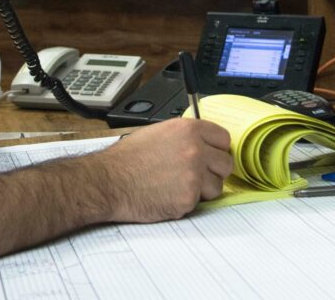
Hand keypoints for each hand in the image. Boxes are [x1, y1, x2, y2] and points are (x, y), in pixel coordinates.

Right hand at [98, 119, 232, 222]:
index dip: (216, 149)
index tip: (211, 156)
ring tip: (178, 186)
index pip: (224, 139)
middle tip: (196, 175)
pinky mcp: (188, 199)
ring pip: (217, 186)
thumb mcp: (158, 133)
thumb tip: (202, 143)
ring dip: (203, 189)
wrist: (109, 182)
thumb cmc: (127, 159)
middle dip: (213, 171)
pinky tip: (168, 196)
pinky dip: (186, 202)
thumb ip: (184, 137)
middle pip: (225, 164)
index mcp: (188, 130)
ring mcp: (194, 175)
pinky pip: (199, 203)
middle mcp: (195, 150)